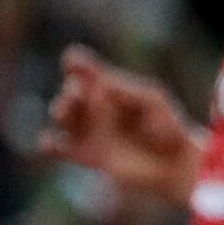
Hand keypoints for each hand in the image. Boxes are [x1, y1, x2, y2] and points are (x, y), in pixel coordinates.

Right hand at [40, 46, 203, 201]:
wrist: (174, 164)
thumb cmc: (168, 127)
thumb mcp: (152, 101)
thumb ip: (127, 91)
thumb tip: (99, 84)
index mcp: (109, 89)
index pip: (87, 72)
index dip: (77, 64)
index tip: (74, 60)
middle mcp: (94, 107)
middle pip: (71, 94)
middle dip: (71, 92)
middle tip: (79, 92)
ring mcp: (88, 130)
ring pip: (63, 117)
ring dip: (61, 111)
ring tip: (65, 111)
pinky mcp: (85, 154)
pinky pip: (59, 148)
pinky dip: (49, 144)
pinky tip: (49, 142)